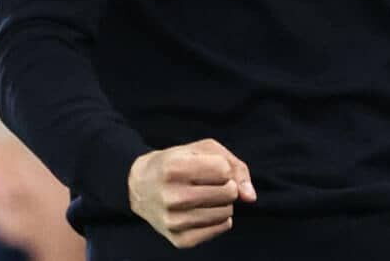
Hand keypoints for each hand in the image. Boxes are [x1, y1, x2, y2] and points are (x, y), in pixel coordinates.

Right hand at [127, 138, 256, 247]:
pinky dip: (220, 220)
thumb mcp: (204, 150)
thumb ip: (235, 166)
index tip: (208, 168)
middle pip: (228, 193)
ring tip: (205, 197)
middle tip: (209, 184)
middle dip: (227, 186)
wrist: (140, 186)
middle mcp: (171, 197)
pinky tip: (204, 211)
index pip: (224, 170)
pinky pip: (219, 229)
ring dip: (224, 203)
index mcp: (174, 168)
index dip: (223, 168)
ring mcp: (173, 221)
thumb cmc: (177, 162)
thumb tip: (250, 197)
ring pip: (226, 213)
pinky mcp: (178, 240)